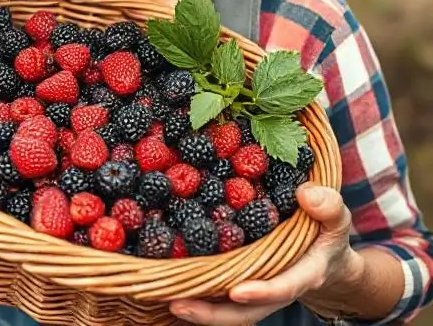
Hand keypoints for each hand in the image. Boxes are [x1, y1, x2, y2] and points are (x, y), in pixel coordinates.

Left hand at [169, 183, 359, 325]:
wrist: (326, 256)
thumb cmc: (328, 232)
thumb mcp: (338, 217)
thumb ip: (328, 206)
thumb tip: (305, 193)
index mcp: (303, 273)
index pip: (282, 288)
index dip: (261, 292)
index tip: (235, 292)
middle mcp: (277, 287)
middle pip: (245, 311)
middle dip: (213, 313)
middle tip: (178, 303)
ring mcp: (258, 288)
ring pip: (229, 309)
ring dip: (199, 307)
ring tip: (167, 296)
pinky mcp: (243, 281)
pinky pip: (221, 292)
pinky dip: (200, 289)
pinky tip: (173, 280)